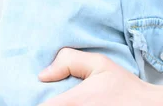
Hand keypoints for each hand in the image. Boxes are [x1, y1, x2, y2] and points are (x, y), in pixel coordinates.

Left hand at [38, 48, 162, 105]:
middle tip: (60, 97)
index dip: (38, 101)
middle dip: (51, 103)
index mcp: (72, 103)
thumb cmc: (124, 87)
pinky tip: (84, 104)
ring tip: (73, 100)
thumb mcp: (100, 64)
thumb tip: (43, 74)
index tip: (46, 95)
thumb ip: (70, 61)